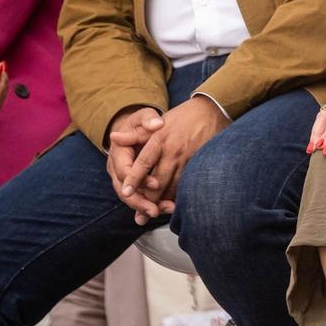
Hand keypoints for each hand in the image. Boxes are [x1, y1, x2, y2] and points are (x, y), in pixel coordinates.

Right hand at [107, 106, 165, 219]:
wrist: (136, 129)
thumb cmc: (142, 122)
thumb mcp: (143, 117)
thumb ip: (149, 119)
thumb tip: (156, 124)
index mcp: (118, 152)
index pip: (124, 169)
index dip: (138, 179)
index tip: (156, 183)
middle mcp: (116, 168)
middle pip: (123, 190)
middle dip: (140, 202)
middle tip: (156, 211)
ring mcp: (121, 179)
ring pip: (130, 198)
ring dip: (145, 207)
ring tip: (164, 213)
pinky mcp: (131, 185)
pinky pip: (137, 198)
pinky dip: (149, 205)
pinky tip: (165, 210)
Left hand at [119, 97, 230, 222]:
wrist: (211, 110)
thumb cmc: (181, 117)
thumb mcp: (157, 123)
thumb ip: (136, 135)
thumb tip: (114, 137)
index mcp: (159, 139)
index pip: (143, 162)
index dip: (134, 178)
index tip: (125, 192)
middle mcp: (173, 150)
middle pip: (158, 180)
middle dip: (148, 199)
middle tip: (141, 216)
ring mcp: (188, 157)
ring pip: (174, 185)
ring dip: (164, 201)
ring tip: (156, 214)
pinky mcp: (200, 162)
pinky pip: (187, 183)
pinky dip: (180, 195)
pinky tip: (175, 204)